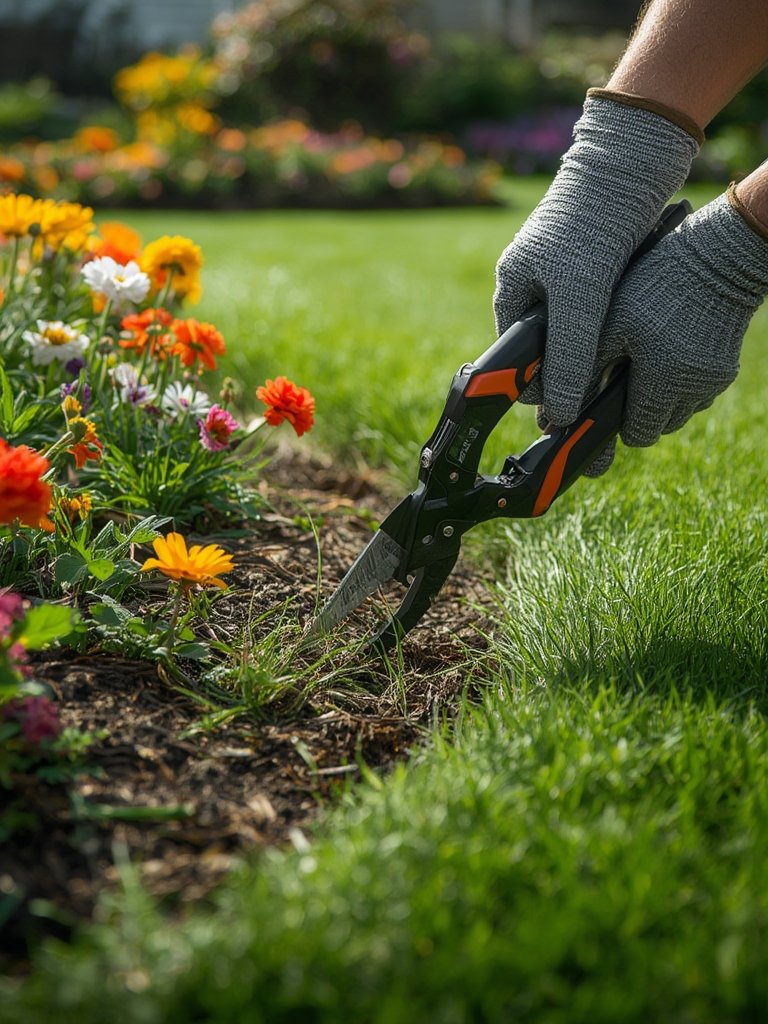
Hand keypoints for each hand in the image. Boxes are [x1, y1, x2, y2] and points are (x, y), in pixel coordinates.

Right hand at [494, 93, 698, 426]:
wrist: (632, 161)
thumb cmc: (592, 224)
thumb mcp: (577, 299)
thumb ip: (566, 357)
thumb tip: (556, 415)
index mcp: (512, 287)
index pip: (515, 354)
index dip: (536, 383)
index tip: (564, 408)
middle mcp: (534, 281)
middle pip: (547, 345)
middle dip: (570, 368)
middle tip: (597, 391)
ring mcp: (564, 272)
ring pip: (576, 329)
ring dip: (596, 347)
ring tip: (619, 361)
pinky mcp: (596, 263)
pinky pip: (599, 309)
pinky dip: (613, 323)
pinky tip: (632, 330)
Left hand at [582, 191, 767, 474]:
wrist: (718, 257)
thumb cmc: (656, 285)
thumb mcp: (610, 323)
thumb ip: (585, 370)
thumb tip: (560, 413)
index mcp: (663, 380)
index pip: (638, 435)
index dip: (618, 426)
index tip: (607, 408)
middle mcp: (693, 389)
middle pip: (658, 430)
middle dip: (638, 415)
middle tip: (624, 381)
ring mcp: (713, 381)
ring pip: (679, 415)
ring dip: (660, 403)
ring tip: (646, 366)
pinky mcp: (726, 370)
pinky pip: (697, 396)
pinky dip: (680, 387)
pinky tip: (668, 358)